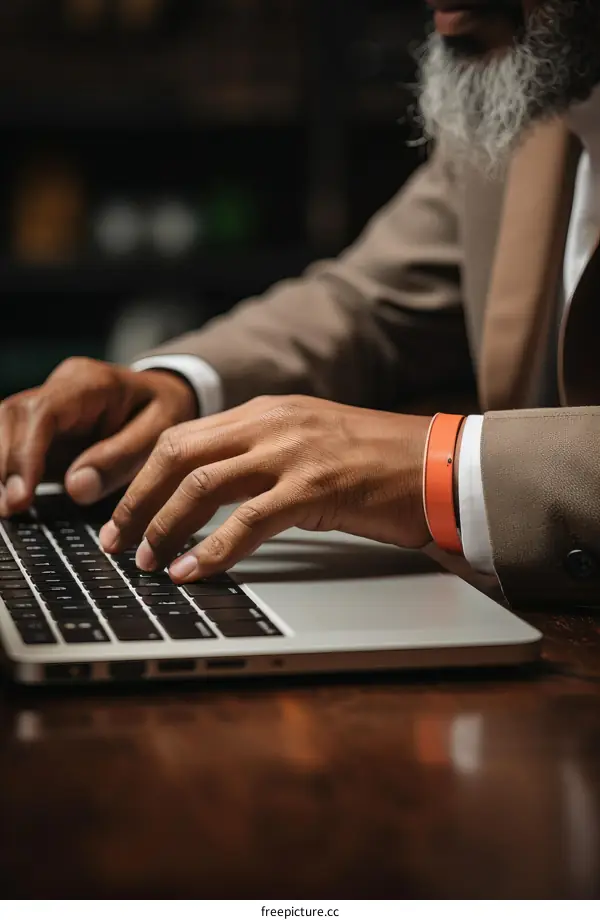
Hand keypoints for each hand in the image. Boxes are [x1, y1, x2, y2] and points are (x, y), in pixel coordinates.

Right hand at [0, 357, 196, 515]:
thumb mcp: (160, 431)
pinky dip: (8, 471)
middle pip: (11, 417)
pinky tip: (9, 499)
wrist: (163, 394)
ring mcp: (45, 406)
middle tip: (9, 509)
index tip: (21, 496)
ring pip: (3, 427)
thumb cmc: (164, 409)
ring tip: (7, 510)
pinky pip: (12, 444)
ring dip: (1, 469)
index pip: (42, 412)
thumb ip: (121, 458)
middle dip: (4, 464)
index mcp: (89, 384)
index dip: (24, 454)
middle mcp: (59, 390)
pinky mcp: (39, 428)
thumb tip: (76, 488)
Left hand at [100, 395, 431, 581]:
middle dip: (138, 501)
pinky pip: (247, 521)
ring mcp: (292, 452)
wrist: (437, 463)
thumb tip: (212, 499)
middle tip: (118, 541)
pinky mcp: (314, 487)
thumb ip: (260, 457)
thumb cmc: (376, 461)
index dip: (142, 477)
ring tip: (148, 561)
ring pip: (202, 486)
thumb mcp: (308, 444)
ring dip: (165, 526)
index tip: (122, 513)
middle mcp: (271, 423)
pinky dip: (212, 550)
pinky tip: (194, 572)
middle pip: (177, 455)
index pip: (182, 438)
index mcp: (265, 411)